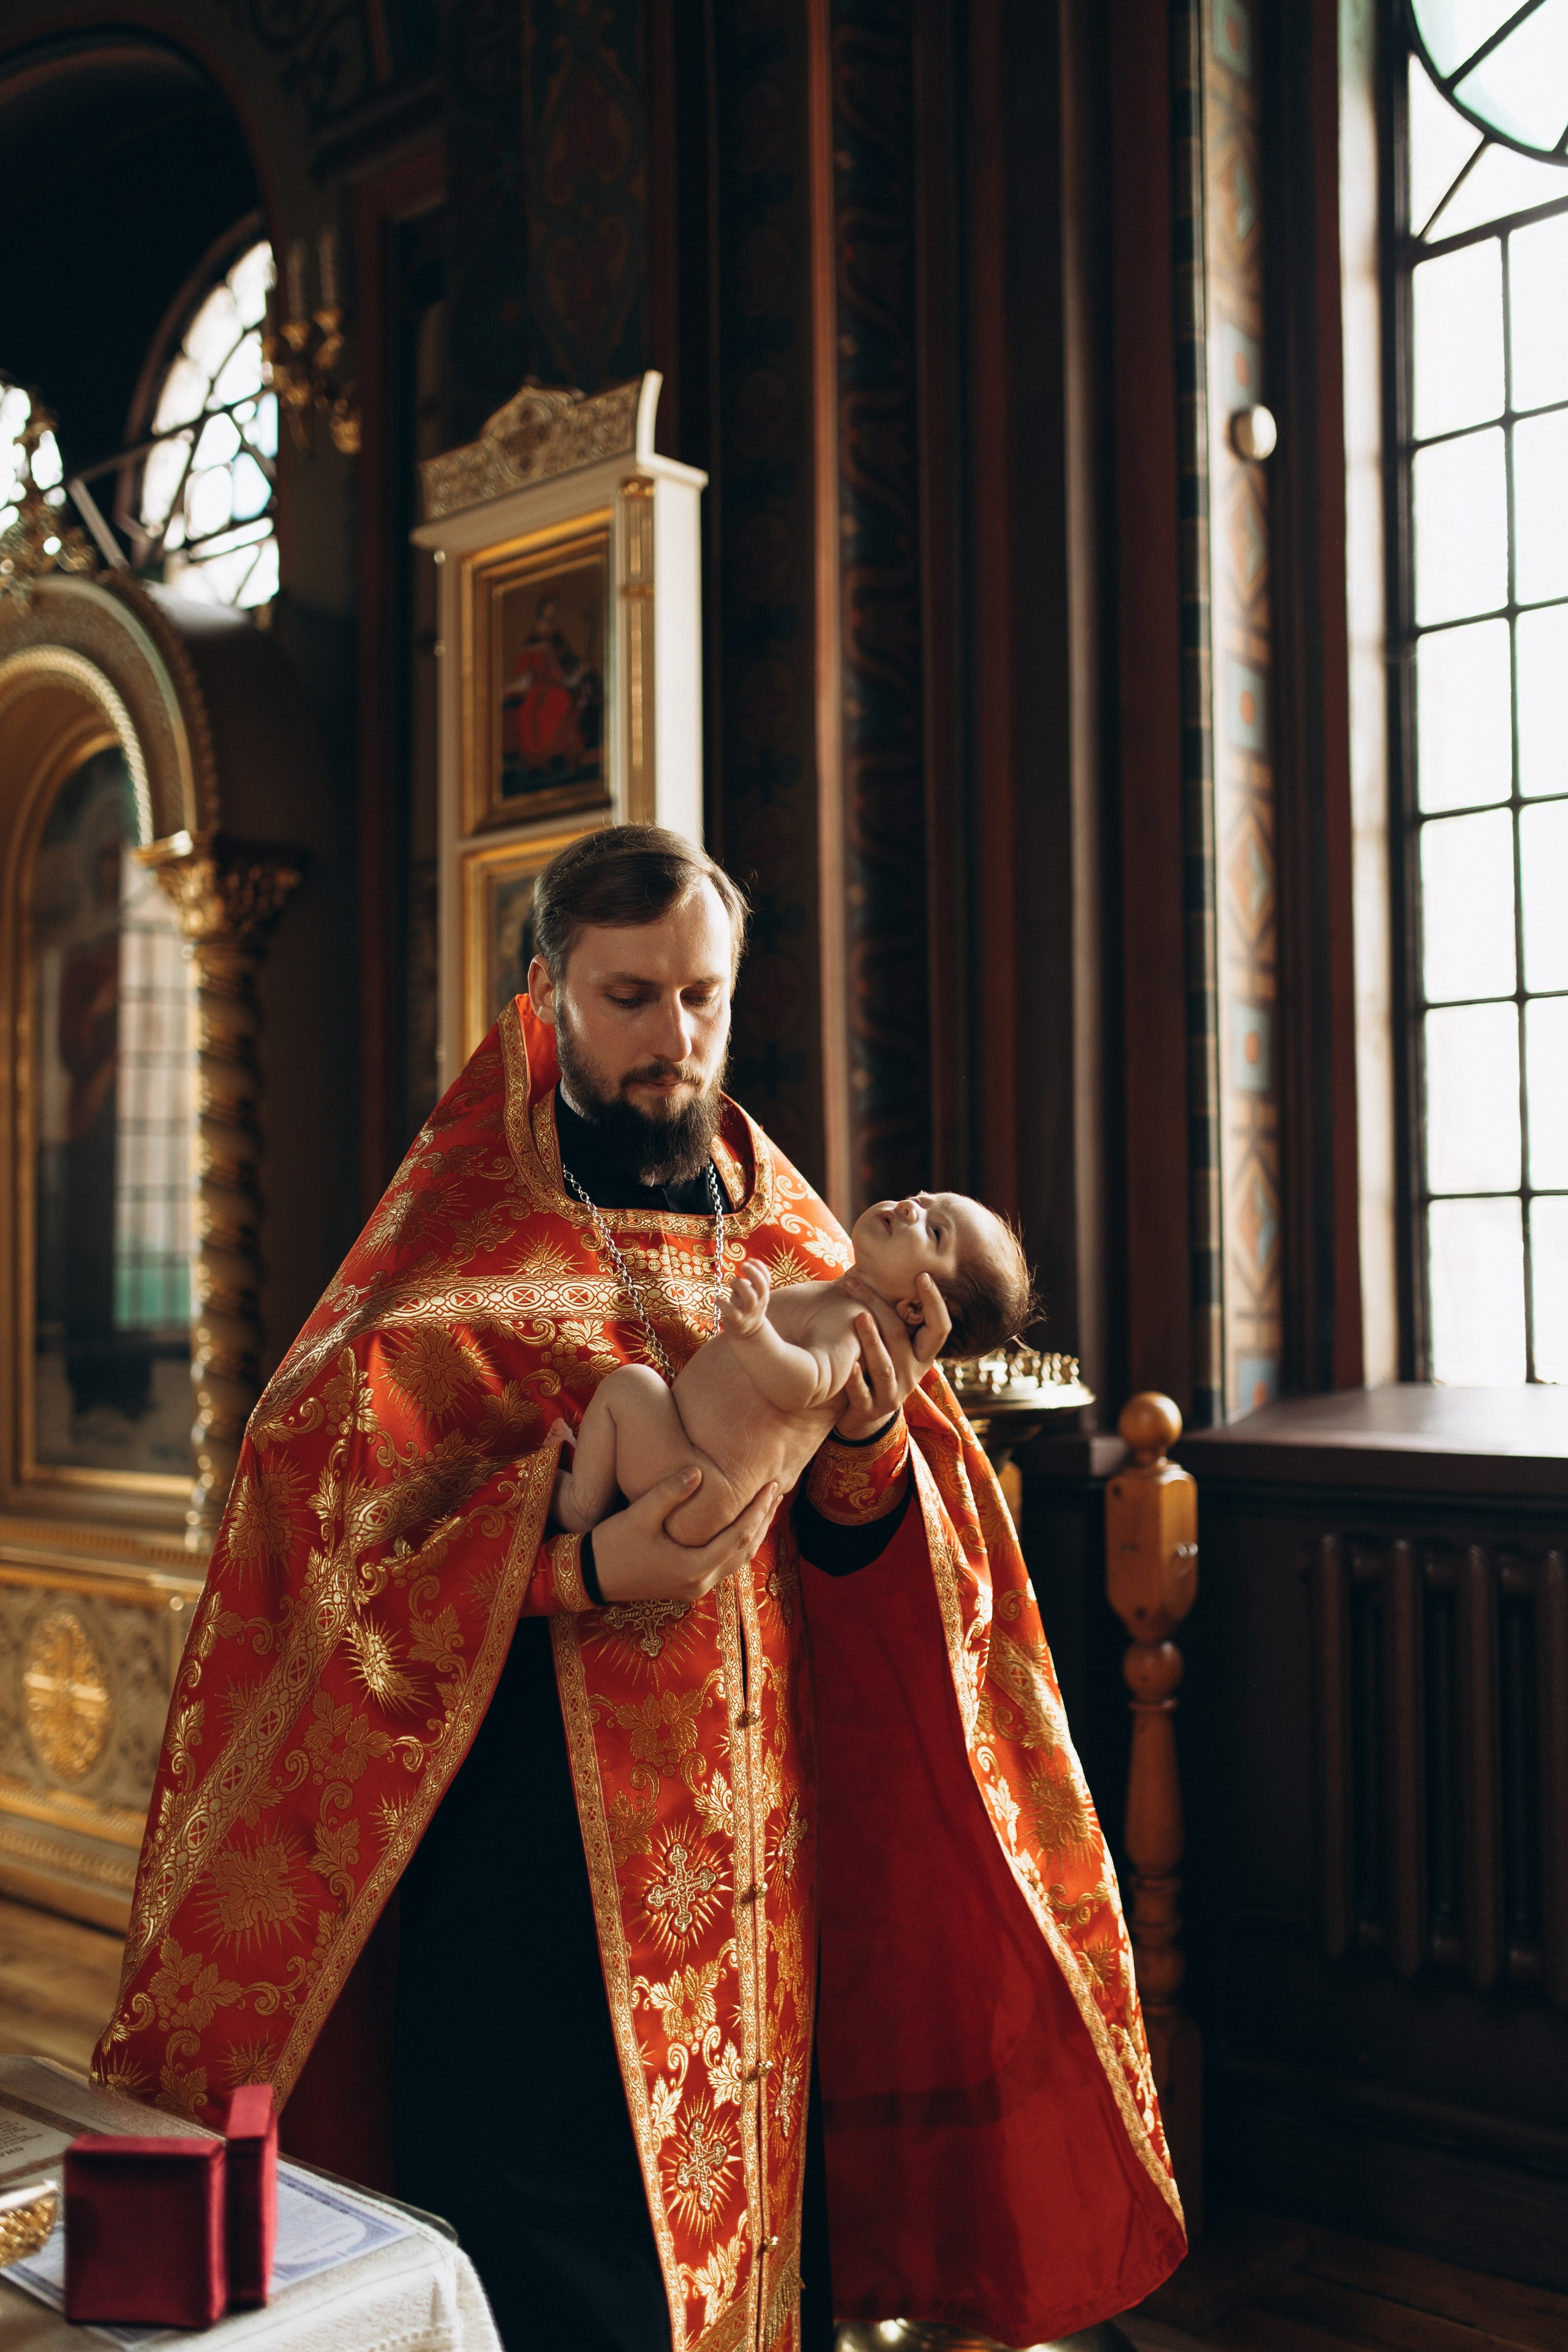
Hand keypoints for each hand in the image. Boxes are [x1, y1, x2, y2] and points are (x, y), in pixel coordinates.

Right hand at [591, 1467, 780, 1604]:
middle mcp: (700, 1582)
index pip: (740, 1536)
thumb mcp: (639, 1516)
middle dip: (763, 1519)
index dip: (759, 1509)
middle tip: (778, 1490)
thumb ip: (669, 1492)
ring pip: (737, 1560)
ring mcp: (694, 1588)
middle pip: (745, 1550)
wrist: (589, 1576)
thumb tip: (698, 1470)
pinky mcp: (687, 1586)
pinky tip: (740, 1526)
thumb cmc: (612, 1545)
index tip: (773, 1485)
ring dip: (754, 1533)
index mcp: (693, 1567)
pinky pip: (724, 1564)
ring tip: (766, 1506)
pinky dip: (737, 1543)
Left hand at [718, 1258, 770, 1338]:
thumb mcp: (752, 1293)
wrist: (749, 1333)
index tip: (750, 1259)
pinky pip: (732, 1312)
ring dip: (740, 1286)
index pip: (767, 1279)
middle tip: (743, 1264)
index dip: (760, 1267)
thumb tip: (748, 1264)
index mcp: (762, 1294)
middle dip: (753, 1273)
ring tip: (732, 1281)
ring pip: (750, 1298)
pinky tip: (717, 1298)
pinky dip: (723, 1303)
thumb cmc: (747, 1307)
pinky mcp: (737, 1321)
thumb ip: (751, 1280)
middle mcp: (758, 1302)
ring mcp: (748, 1312)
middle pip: (761, 1287)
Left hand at [833, 1273, 950, 1439]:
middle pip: (900, 1336)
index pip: (940, 1327)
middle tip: (854, 1281)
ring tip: (858, 1317)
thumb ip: (893, 1314)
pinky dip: (856, 1380)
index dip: (934, 1302)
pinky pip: (863, 1394)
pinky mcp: (871, 1409)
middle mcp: (913, 1373)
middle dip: (878, 1305)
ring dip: (872, 1340)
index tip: (922, 1275)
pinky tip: (848, 1366)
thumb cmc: (876, 1363)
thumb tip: (879, 1263)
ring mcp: (893, 1393)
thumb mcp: (893, 1343)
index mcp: (922, 1353)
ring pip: (884, 1365)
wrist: (862, 1412)